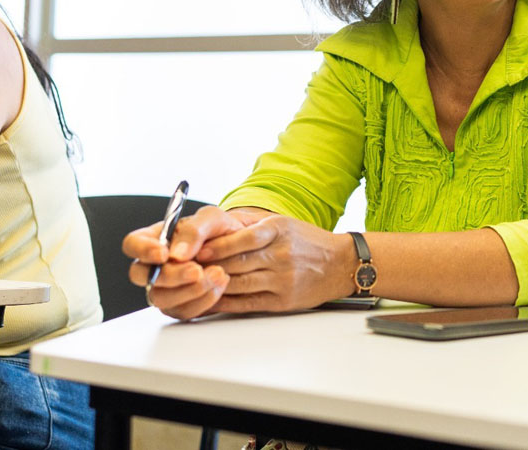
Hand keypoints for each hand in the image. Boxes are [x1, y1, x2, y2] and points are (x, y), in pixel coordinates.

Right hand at [124, 206, 262, 319]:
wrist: (242, 248)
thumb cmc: (221, 230)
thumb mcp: (213, 219)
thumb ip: (194, 230)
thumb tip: (177, 254)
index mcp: (156, 238)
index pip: (133, 243)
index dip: (142, 250)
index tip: (164, 254)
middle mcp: (155, 264)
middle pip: (142, 276)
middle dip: (171, 275)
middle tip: (197, 270)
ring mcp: (165, 287)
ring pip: (161, 299)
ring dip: (190, 290)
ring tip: (218, 274)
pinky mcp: (181, 304)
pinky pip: (183, 311)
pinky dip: (203, 301)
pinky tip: (219, 285)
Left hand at [192, 214, 354, 313]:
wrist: (341, 264)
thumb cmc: (308, 243)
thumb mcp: (284, 224)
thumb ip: (252, 228)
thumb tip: (213, 233)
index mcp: (280, 230)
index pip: (244, 239)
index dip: (218, 246)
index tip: (198, 250)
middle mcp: (282, 254)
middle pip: (237, 262)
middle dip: (208, 266)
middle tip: (185, 268)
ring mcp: (282, 279)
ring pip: (238, 283)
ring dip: (213, 284)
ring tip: (193, 284)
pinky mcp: (283, 300)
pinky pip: (246, 302)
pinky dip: (224, 301)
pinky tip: (210, 299)